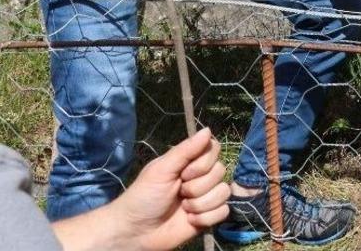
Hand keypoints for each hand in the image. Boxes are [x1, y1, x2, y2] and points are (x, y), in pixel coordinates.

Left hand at [53, 128, 229, 250]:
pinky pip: (223, 212)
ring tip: (183, 208)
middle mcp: (201, 177)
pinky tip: (190, 220)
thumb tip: (208, 129)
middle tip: (178, 192)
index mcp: (190, 162)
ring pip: (224, 192)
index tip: (184, 172)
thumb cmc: (143, 197)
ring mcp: (206, 197)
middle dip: (197, 186)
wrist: (136, 232)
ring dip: (200, 204)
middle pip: (220, 172)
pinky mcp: (209, 217)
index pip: (214, 149)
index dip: (203, 162)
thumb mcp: (161, 169)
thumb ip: (186, 150)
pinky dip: (205, 218)